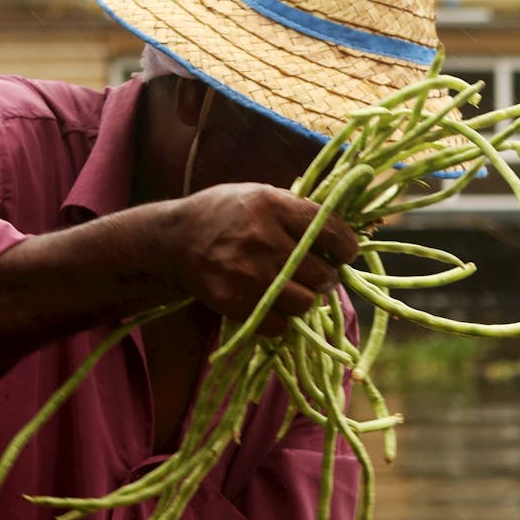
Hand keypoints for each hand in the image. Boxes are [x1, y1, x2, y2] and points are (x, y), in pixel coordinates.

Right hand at [167, 183, 358, 336]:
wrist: (173, 239)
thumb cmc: (222, 213)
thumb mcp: (259, 194)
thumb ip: (295, 210)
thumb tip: (338, 233)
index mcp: (273, 206)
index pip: (330, 230)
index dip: (346, 246)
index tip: (345, 252)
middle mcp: (263, 239)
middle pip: (322, 274)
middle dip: (326, 278)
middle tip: (319, 276)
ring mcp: (249, 274)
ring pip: (304, 303)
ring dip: (304, 300)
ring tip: (294, 290)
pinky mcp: (235, 303)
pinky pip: (279, 325)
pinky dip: (280, 320)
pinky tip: (272, 305)